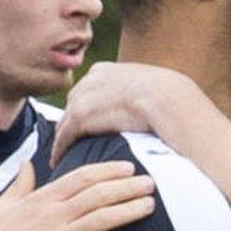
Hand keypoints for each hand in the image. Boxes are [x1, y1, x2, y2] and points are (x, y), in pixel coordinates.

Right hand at [0, 162, 152, 230]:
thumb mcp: (1, 205)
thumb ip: (20, 185)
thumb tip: (27, 165)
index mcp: (41, 198)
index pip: (82, 176)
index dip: (109, 170)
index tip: (128, 167)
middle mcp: (54, 215)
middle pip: (99, 194)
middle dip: (128, 187)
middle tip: (150, 183)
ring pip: (103, 219)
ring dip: (130, 210)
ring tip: (150, 206)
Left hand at [51, 62, 201, 165]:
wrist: (169, 100)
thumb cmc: (172, 98)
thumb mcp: (151, 86)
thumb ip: (137, 93)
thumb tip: (146, 104)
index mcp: (106, 70)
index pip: (87, 90)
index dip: (86, 107)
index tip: (86, 122)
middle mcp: (90, 79)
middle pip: (73, 103)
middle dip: (71, 121)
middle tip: (70, 141)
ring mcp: (84, 96)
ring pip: (66, 120)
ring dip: (64, 137)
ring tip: (63, 153)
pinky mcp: (81, 116)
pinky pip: (64, 136)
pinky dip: (60, 150)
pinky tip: (58, 161)